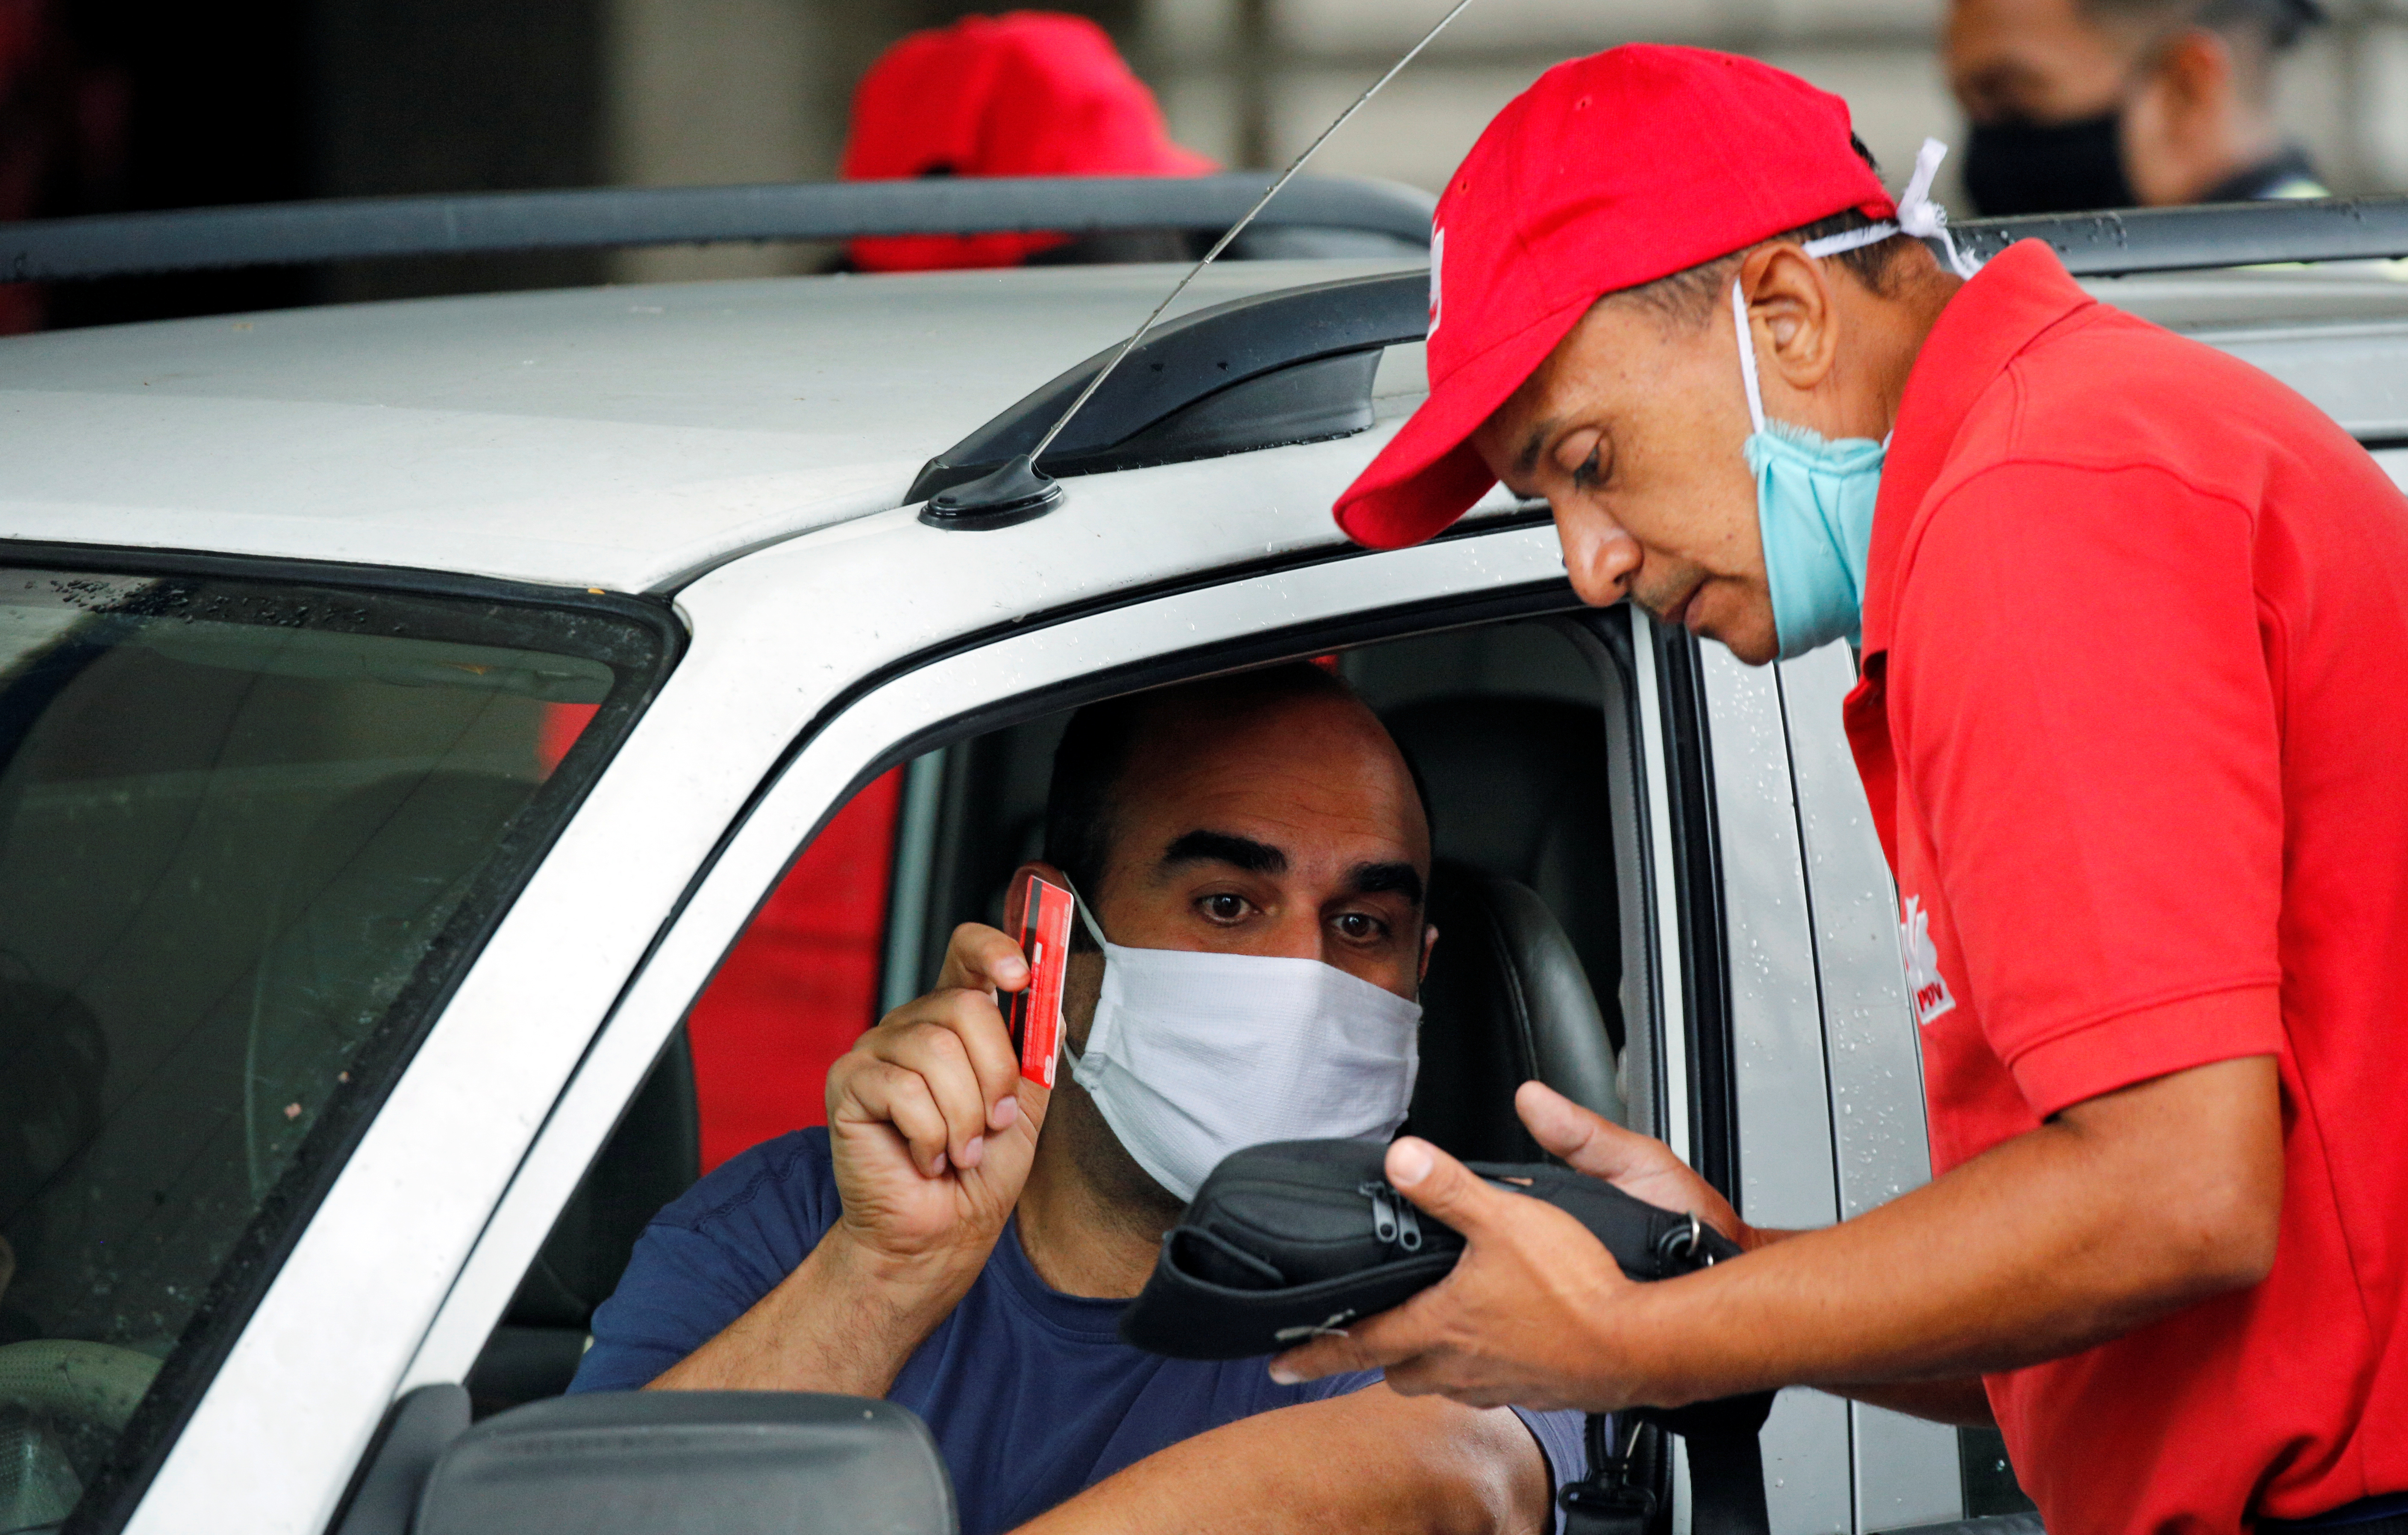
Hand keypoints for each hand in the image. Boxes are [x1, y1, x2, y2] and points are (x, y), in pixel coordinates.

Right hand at [824, 922, 1048, 1296]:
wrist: (941, 1234)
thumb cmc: (979, 1174)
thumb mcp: (1026, 1109)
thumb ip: (1035, 1055)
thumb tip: (1051, 1004)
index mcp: (955, 1021)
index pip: (967, 952)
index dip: (995, 949)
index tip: (1022, 975)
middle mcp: (913, 1025)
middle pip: (965, 1006)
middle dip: (995, 1074)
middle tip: (994, 1122)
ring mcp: (875, 1050)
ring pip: (936, 1051)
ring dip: (963, 1116)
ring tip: (958, 1151)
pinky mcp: (848, 1082)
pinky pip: (903, 1089)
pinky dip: (929, 1135)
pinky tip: (924, 1157)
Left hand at [1268, 1082, 1740, 1411]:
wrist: (1645, 1344)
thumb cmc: (1580, 1288)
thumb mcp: (1506, 1217)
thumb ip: (1447, 1188)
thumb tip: (1399, 1158)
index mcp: (1442, 1326)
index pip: (1358, 1344)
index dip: (1314, 1351)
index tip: (1280, 1364)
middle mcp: (1462, 1365)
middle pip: (1396, 1370)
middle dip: (1370, 1358)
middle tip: (1347, 1348)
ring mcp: (1500, 1383)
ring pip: (1442, 1382)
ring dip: (1424, 1365)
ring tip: (1417, 1344)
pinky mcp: (1538, 1389)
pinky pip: (1488, 1387)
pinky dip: (1476, 1370)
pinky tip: (1491, 1350)